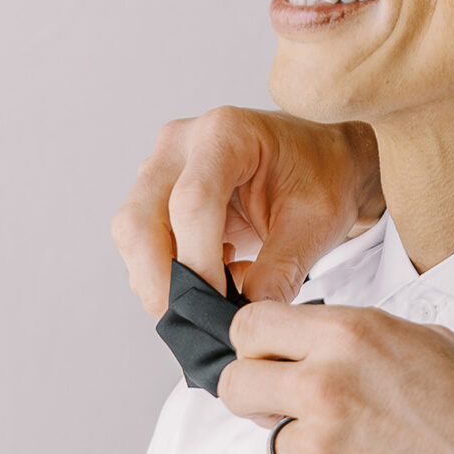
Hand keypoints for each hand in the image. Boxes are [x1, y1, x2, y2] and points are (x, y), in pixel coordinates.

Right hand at [112, 108, 383, 316]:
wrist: (321, 162)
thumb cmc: (322, 180)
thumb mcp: (316, 224)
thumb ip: (280, 271)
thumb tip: (244, 320)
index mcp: (226, 133)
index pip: (192, 202)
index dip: (198, 261)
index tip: (218, 305)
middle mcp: (181, 143)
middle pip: (140, 219)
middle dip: (162, 280)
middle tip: (198, 318)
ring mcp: (160, 166)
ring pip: (132, 235)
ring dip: (165, 279)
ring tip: (225, 288)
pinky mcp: (154, 193)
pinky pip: (141, 243)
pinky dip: (170, 273)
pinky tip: (217, 275)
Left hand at [220, 301, 453, 453]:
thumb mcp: (431, 344)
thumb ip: (364, 342)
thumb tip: (326, 348)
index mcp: (352, 337)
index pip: (251, 327)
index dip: (256, 346)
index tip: (266, 360)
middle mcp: (326, 387)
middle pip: (237, 386)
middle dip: (256, 398)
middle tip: (290, 410)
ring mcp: (320, 448)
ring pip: (279, 446)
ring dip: (313, 452)